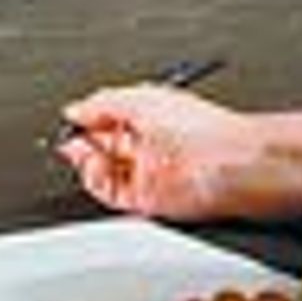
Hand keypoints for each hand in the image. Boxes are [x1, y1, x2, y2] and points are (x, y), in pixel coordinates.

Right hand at [54, 83, 270, 220]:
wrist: (231, 165)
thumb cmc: (204, 128)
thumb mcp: (141, 98)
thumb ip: (101, 103)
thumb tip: (74, 109)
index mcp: (152, 117)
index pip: (109, 120)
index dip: (86, 120)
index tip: (71, 120)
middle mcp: (150, 146)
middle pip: (102, 147)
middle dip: (83, 142)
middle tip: (70, 139)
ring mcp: (149, 174)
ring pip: (103, 172)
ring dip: (87, 163)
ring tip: (83, 152)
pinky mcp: (148, 201)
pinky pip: (111, 193)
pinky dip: (96, 182)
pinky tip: (94, 168)